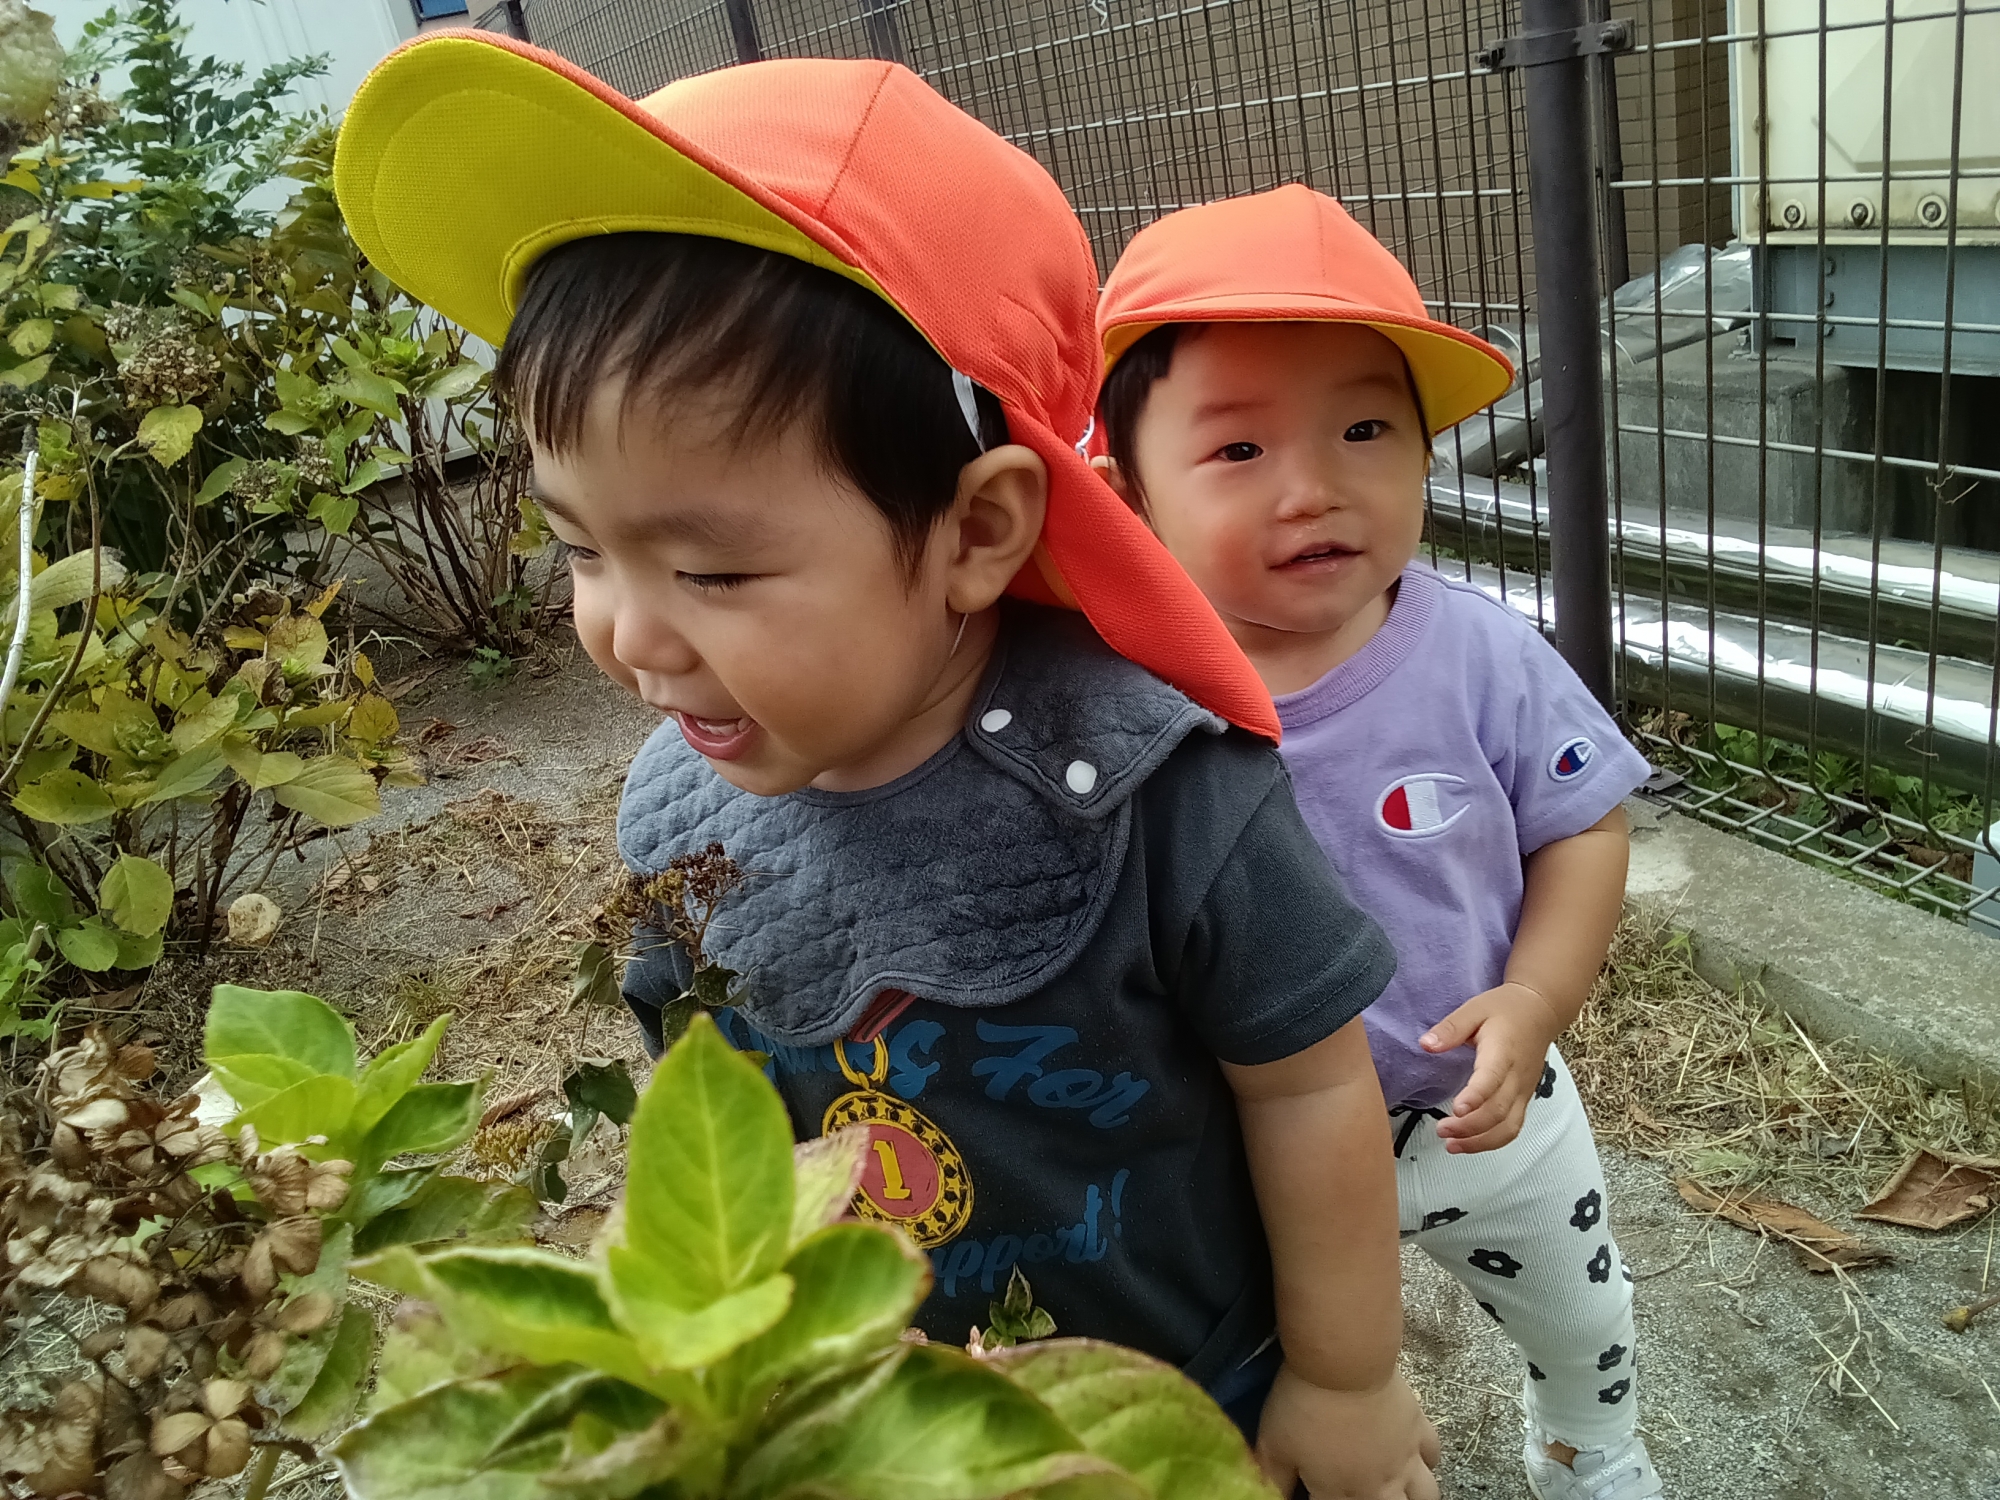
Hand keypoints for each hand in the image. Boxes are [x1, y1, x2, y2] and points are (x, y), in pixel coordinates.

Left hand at [1254, 1366, 1439, 1498]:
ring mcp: (1405, 1459)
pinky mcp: (1419, 1428)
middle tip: (1358, 1489)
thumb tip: (1269, 1494)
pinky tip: (1414, 1453)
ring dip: (1411, 1495)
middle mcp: (1379, 1486)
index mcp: (1339, 1494)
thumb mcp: (1273, 1444)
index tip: (1315, 1488)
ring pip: (1425, 1495)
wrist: (1345, 1363)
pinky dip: (1426, 1460)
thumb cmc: (1303, 1405)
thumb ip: (1274, 1477)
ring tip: (1395, 1486)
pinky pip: (1433, 1454)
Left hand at [1419, 983, 1562, 1152]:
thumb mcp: (1474, 1009)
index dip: (1476, 1096)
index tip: (1456, 1108)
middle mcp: (1517, 1076)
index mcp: (1503, 1051)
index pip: (1492, 1078)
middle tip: (1442, 1130)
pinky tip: (1469, 1143)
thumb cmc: (1505, 1010)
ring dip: (1481, 1141)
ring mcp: (1524, 1091)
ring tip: (1452, 1145)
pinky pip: (1513, 1127)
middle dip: (1470, 1127)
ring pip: (1509, 1126)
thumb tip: (1426, 1044)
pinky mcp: (1524, 1099)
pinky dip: (1492, 1141)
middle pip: (1499, 1111)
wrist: (1541, 1012)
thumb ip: (1450, 1028)